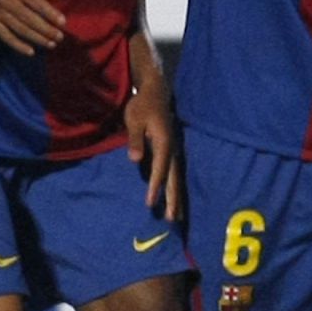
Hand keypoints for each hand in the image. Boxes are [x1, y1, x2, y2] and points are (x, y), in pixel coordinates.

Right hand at [0, 0, 64, 55]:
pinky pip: (5, 37)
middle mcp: (5, 1)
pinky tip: (30, 52)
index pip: (37, 3)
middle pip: (30, 19)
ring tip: (51, 44)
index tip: (63, 22)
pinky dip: (18, 45)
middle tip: (59, 37)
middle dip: (46, 30)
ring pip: (20, 30)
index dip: (51, 14)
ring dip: (37, 39)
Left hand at [124, 72, 180, 218]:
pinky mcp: (172, 150)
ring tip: (177, 216)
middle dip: (173, 198)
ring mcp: (175, 149)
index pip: (160, 168)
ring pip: (177, 177)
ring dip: (177, 197)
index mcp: (164, 141)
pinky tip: (175, 199)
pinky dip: (176, 187)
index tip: (150, 203)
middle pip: (174, 177)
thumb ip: (135, 139)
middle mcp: (173, 148)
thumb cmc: (142, 105)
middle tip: (173, 219)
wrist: (155, 91)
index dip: (155, 186)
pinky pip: (175, 172)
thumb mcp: (134, 119)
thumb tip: (135, 159)